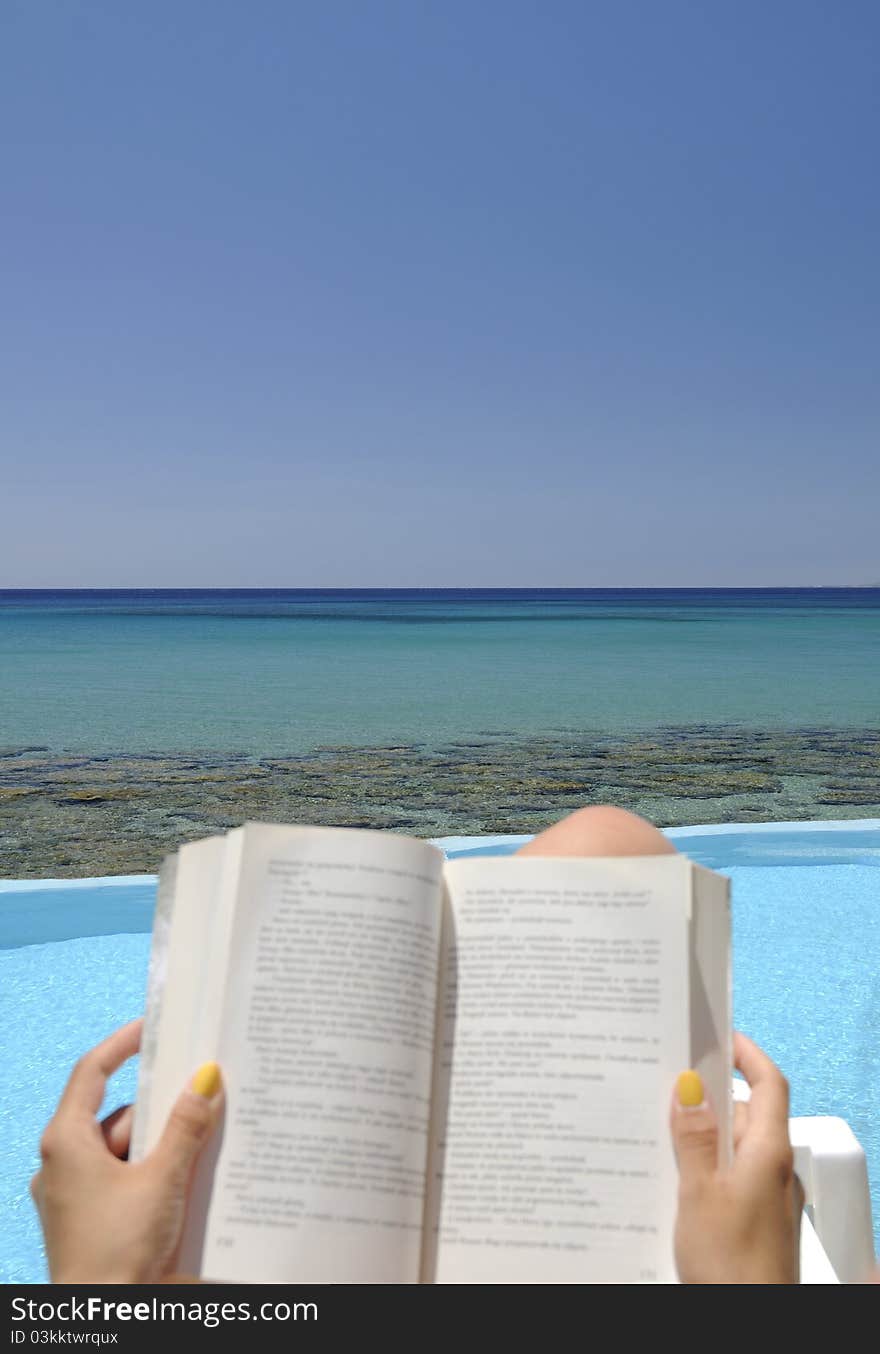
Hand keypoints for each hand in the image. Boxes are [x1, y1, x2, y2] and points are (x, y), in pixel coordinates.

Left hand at [31, 1019, 222, 1283]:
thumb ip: (186, 1126)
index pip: (91, 1072)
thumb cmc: (119, 1247)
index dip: (122, 1044)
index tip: (154, 1027)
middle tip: (202, 1089)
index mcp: (66, 1141)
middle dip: (160, 1107)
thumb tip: (206, 1075)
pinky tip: (190, 1178)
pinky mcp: (87, 1223)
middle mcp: (62, 1164)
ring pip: (124, 1151)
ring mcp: (72, 1196)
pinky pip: (123, 1181)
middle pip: (118, 1116)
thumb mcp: (162, 1178)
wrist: (105, 1320)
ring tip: (208, 1138)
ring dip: (162, 1145)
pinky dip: (154, 1173)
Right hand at [671, 1032, 801, 1283]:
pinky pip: (728, 1181)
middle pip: (745, 1115)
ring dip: (699, 1138)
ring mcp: (766, 1199)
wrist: (751, 1328)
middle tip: (663, 1083)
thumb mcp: (700, 1192)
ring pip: (732, 1150)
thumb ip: (695, 1139)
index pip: (769, 1084)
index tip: (719, 1035)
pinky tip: (669, 1180)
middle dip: (706, 1099)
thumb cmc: (731, 1263)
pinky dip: (702, 1170)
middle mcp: (774, 1170)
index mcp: (769, 1152)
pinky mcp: (752, 1224)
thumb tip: (690, 1088)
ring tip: (654, 1132)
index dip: (747, 1054)